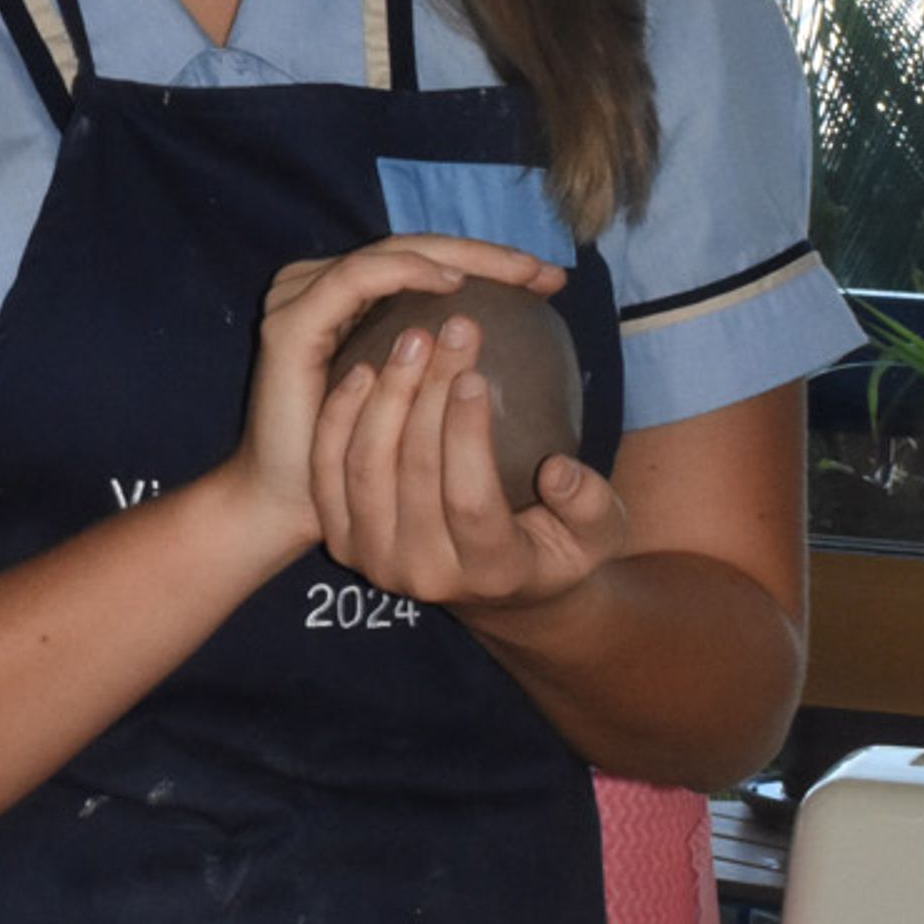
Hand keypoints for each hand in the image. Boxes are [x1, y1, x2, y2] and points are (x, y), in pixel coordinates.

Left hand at [301, 251, 625, 614]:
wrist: (495, 591)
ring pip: (364, 469)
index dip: (469, 436)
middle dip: (431, 394)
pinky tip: (363, 370)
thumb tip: (559, 470)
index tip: (476, 373)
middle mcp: (423, 574)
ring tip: (412, 340)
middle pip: (414, 475)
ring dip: (385, 397)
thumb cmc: (556, 547)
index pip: (470, 501)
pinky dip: (339, 419)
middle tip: (450, 331)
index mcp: (491, 573)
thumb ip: (590, 506)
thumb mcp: (596, 535)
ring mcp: (375, 560)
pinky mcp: (342, 541)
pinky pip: (328, 473)